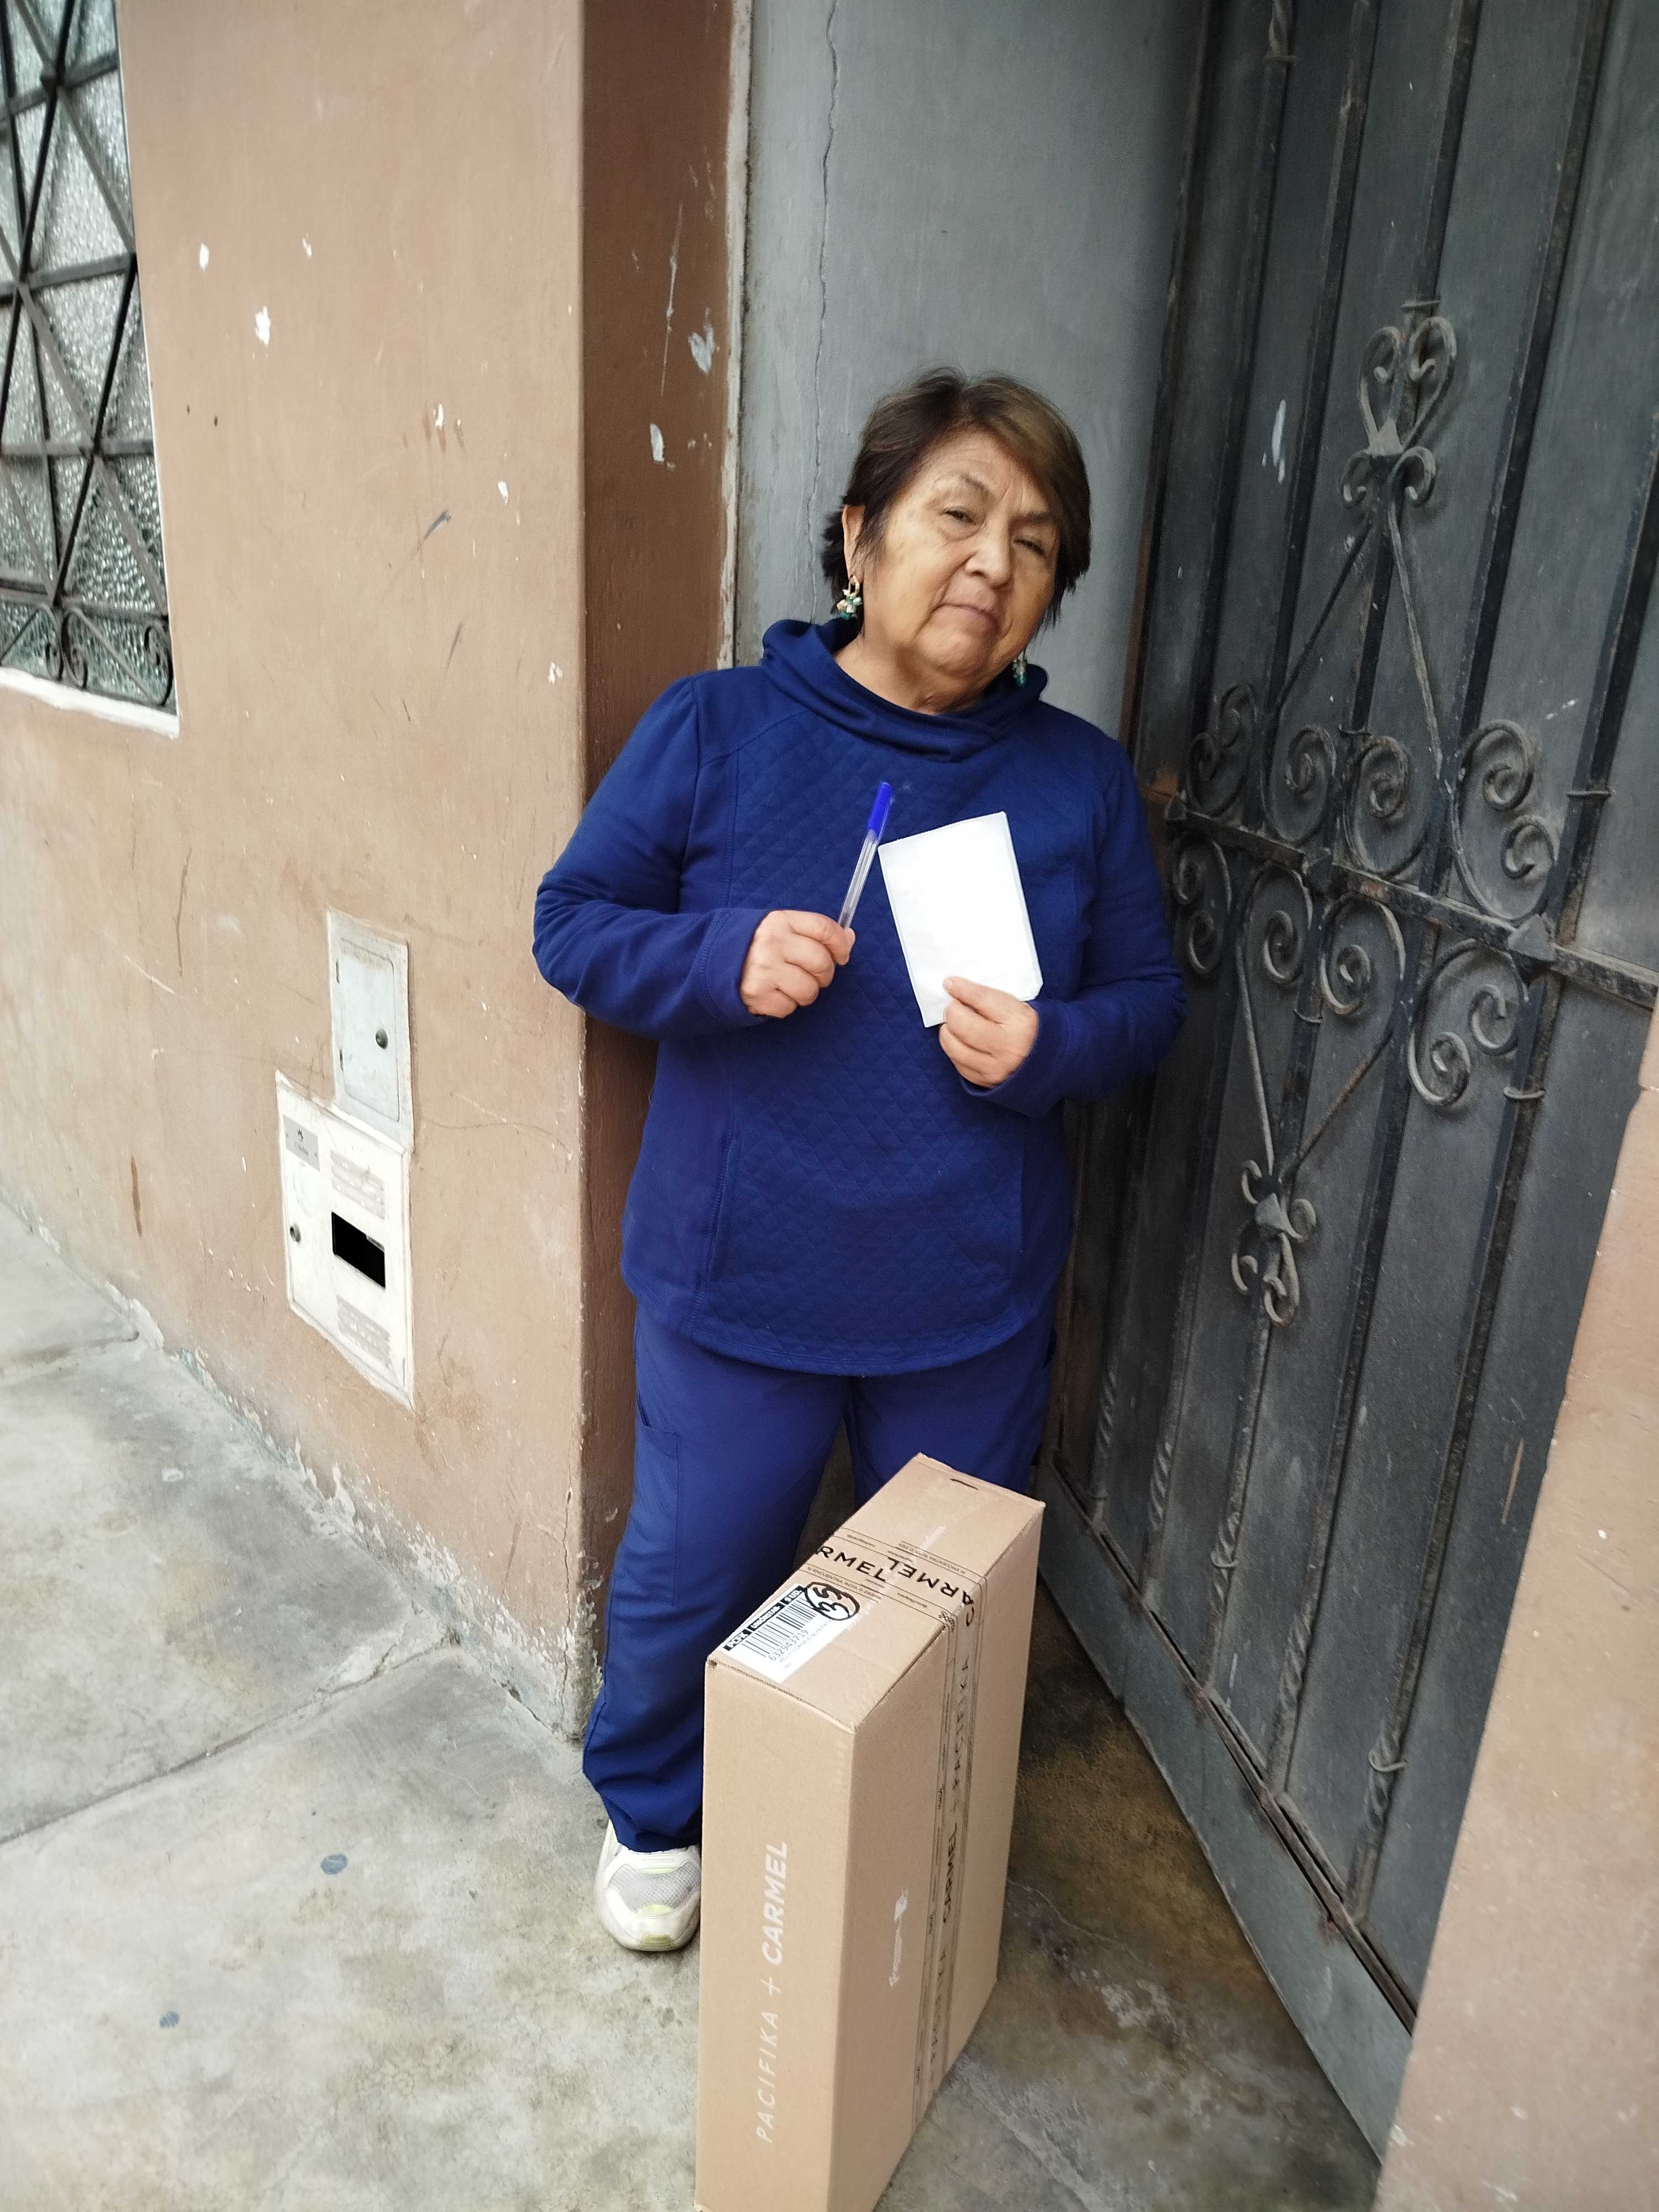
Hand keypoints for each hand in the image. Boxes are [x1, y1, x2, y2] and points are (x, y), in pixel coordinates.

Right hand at [739, 910, 854, 1017]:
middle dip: (824, 974)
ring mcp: (764, 970)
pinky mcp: (757, 994)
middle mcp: (772, 943)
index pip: (824, 929)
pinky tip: (774, 994)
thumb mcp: (780, 929)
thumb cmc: (754, 946)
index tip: (842, 956)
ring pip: (809, 990)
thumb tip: (849, 938)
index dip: (840, 945)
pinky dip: (786, 1005)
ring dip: (806, 993)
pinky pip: (789, 1007)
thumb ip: (812, 932)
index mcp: (780, 921)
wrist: (711, 963)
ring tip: (790, 985)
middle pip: (821, 962)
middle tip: (814, 975)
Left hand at [940, 976, 1038, 1086]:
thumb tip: (954, 989)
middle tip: (955, 1006)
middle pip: (962, 1024)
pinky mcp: (984, 1080)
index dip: (961, 989)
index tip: (950, 983)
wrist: (1046, 1061)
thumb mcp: (1017, 1007)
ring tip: (957, 1024)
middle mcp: (1008, 1047)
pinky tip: (962, 1041)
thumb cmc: (1027, 1029)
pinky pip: (956, 1061)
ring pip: (953, 1045)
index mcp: (1020, 1022)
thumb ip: (988, 998)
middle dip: (952, 1011)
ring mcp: (995, 1067)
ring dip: (948, 1030)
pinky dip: (954, 1048)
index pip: (982, 999)